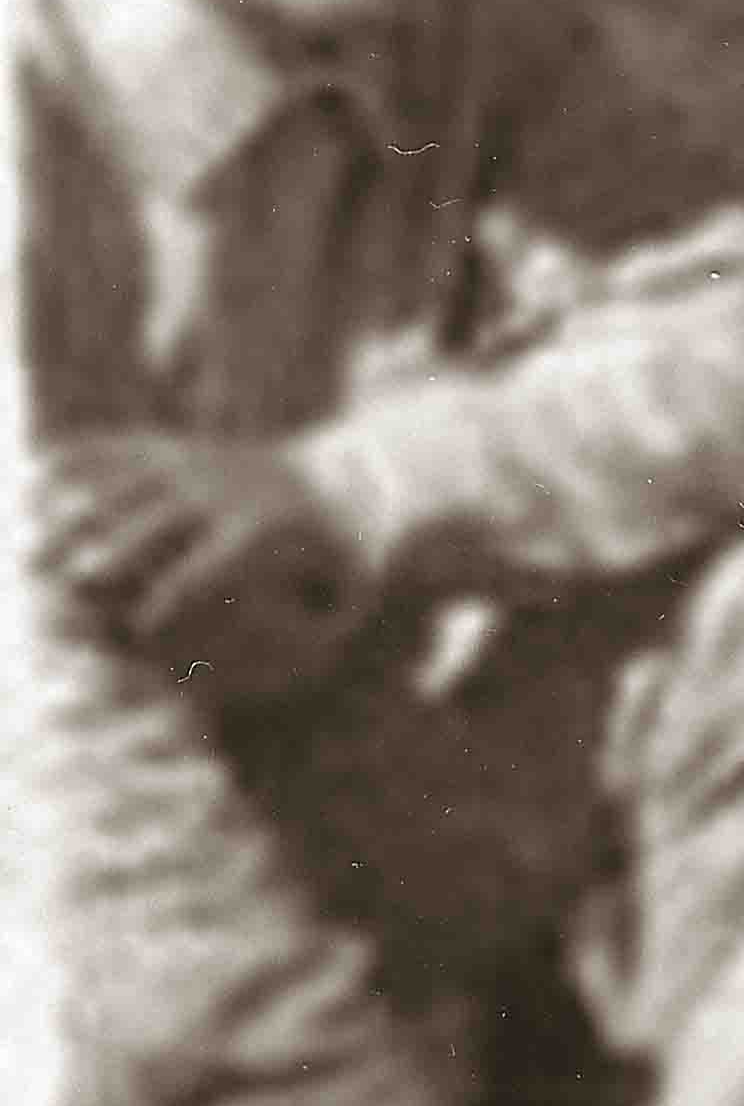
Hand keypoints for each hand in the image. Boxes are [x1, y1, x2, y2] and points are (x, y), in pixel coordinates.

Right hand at [35, 434, 364, 700]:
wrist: (350, 473)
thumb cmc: (340, 557)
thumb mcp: (349, 593)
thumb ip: (317, 631)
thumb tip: (269, 659)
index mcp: (263, 529)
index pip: (208, 568)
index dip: (170, 601)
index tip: (139, 631)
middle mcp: (222, 488)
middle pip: (151, 523)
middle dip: (108, 557)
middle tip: (64, 589)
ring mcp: (192, 461)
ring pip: (121, 483)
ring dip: (72, 516)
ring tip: (26, 555)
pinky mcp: (171, 446)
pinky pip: (113, 447)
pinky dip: (70, 462)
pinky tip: (29, 484)